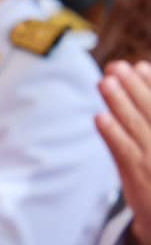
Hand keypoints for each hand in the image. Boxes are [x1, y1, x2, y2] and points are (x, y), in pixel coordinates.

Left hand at [97, 60, 150, 244]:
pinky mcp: (138, 178)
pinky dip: (112, 135)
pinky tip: (100, 118)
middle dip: (134, 88)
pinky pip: (123, 153)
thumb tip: (140, 74)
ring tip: (105, 82)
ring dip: (120, 104)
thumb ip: (149, 119)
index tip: (140, 65)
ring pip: (136, 128)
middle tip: (117, 66)